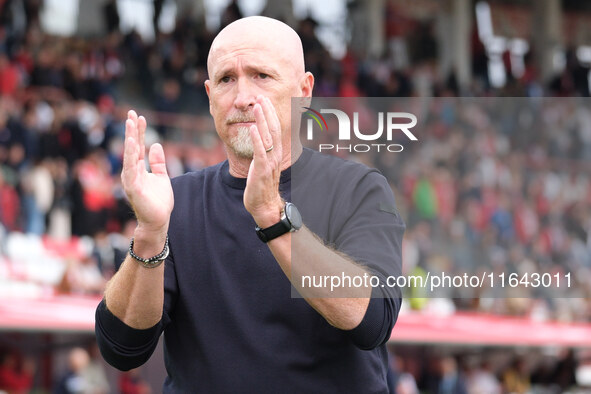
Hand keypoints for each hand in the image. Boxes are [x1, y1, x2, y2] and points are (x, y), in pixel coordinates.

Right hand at [122, 110, 173, 234]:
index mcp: (138, 168)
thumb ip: (158, 162)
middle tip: (132, 113)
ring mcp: (131, 179)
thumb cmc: (158, 201)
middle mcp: (131, 172)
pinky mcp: (133, 187)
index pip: (138, 146)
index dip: (139, 132)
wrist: (158, 221)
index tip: (140, 116)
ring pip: (129, 155)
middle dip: (132, 130)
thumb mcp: (161, 177)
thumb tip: (156, 145)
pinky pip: (130, 168)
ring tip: (130, 123)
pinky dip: (130, 156)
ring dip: (129, 138)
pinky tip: (131, 143)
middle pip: (132, 147)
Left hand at [244, 96, 283, 226]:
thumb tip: (258, 137)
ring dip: (262, 121)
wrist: (264, 205)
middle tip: (261, 97)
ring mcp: (269, 163)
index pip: (275, 129)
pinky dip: (256, 140)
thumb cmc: (261, 185)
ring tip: (257, 106)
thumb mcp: (263, 164)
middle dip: (267, 112)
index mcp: (276, 153)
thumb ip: (263, 151)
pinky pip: (260, 153)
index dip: (270, 114)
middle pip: (273, 129)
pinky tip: (252, 129)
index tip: (264, 99)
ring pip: (267, 138)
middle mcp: (275, 155)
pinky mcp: (261, 171)